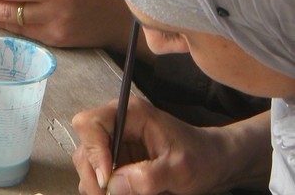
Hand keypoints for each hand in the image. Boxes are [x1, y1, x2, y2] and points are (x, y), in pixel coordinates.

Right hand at [72, 98, 270, 194]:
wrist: (215, 163)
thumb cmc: (202, 158)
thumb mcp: (180, 169)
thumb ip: (148, 177)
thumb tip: (113, 186)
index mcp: (129, 114)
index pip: (90, 124)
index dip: (93, 152)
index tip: (108, 181)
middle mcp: (115, 124)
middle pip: (85, 148)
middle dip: (93, 177)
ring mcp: (113, 143)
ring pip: (87, 165)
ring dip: (98, 187)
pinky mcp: (115, 160)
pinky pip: (98, 177)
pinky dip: (104, 191)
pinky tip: (123, 194)